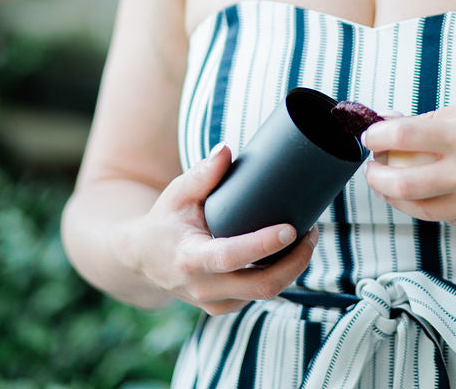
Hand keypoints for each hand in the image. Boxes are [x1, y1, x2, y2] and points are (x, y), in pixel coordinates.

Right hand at [117, 144, 318, 314]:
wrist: (143, 259)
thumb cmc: (165, 220)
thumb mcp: (177, 193)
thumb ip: (201, 174)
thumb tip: (227, 150)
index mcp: (190, 259)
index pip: (231, 257)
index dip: (263, 245)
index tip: (290, 228)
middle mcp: (203, 287)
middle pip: (260, 286)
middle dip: (295, 262)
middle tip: (312, 232)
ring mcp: (214, 302)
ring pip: (264, 294)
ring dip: (293, 268)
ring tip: (308, 236)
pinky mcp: (224, 306)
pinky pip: (258, 295)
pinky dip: (279, 275)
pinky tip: (290, 252)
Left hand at [363, 99, 455, 234]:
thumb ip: (435, 120)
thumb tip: (393, 124)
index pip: (404, 137)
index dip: (378, 136)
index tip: (370, 136)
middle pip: (402, 184)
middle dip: (376, 176)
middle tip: (372, 167)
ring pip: (420, 209)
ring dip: (396, 195)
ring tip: (390, 181)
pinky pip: (448, 218)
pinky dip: (432, 204)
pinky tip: (431, 190)